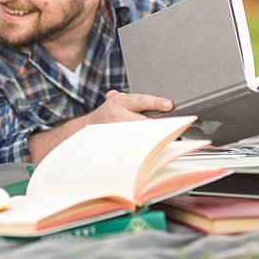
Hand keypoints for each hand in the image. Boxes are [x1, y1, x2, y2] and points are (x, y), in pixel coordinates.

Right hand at [27, 90, 173, 163]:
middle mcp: (115, 116)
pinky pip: (132, 151)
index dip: (156, 102)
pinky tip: (152, 158)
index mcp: (118, 103)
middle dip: (160, 129)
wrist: (81, 131)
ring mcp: (114, 132)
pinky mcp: (113, 147)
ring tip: (169, 146)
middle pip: (143, 123)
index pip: (140, 100)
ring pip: (139, 138)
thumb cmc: (103, 117)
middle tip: (177, 133)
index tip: (169, 105)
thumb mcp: (114, 103)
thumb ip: (130, 100)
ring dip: (154, 143)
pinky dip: (143, 154)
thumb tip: (154, 102)